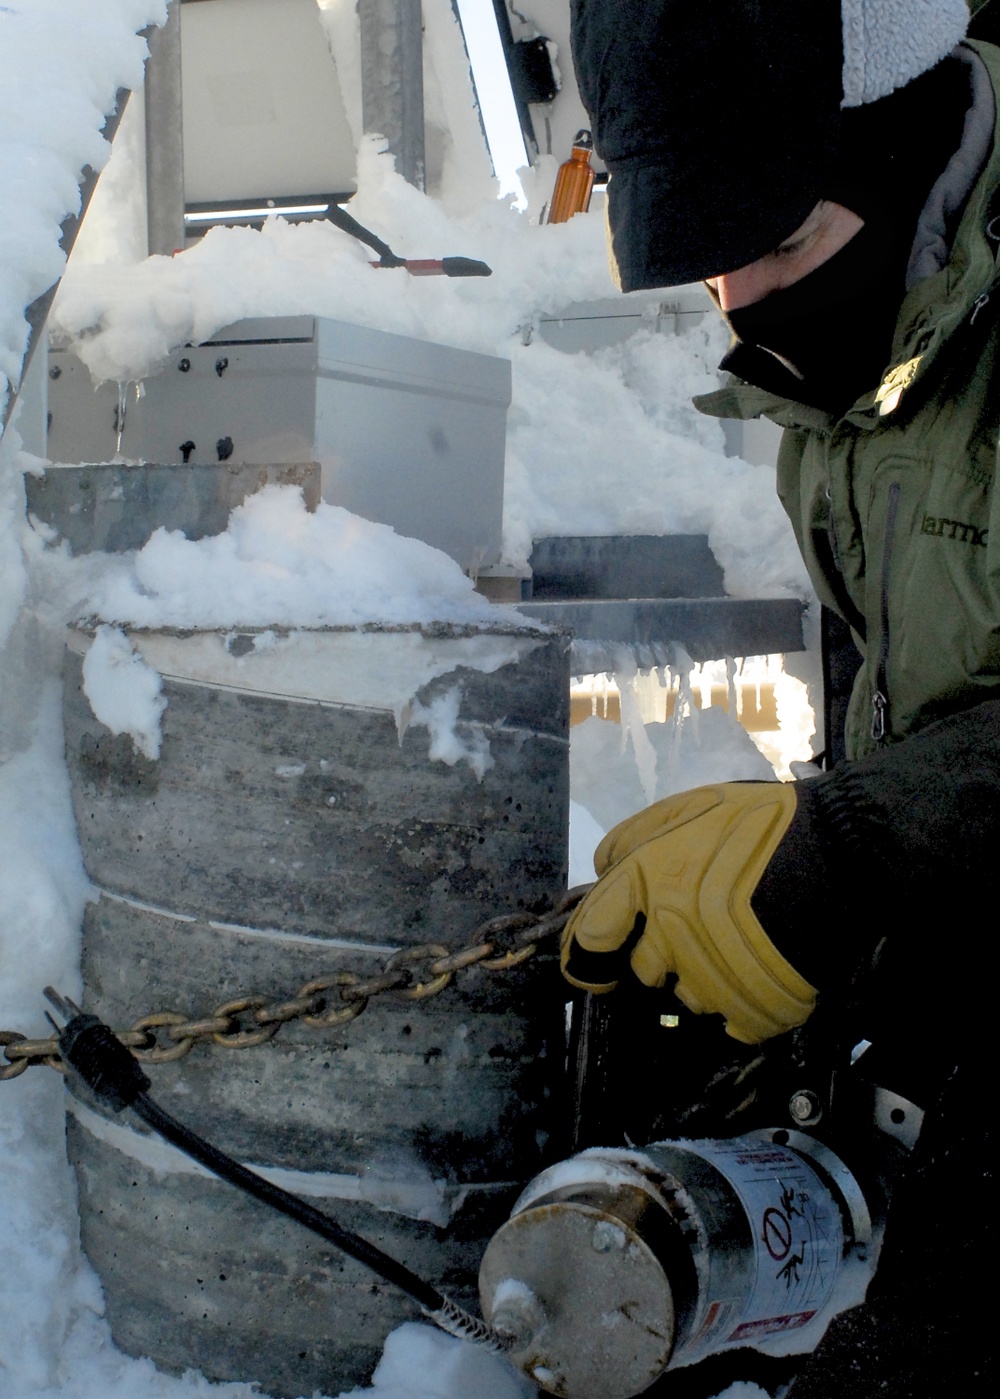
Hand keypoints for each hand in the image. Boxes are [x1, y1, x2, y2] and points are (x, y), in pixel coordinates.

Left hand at [561, 783, 815, 1043]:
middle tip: (696, 929)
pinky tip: (758, 975)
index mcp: (647, 886)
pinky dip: (739, 1006)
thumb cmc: (762, 823)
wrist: (843, 851)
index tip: (601, 955)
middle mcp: (669, 938)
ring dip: (701, 979)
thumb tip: (601, 871)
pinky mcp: (752, 1010)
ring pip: (686, 997)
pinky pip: (728, 1024)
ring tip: (738, 946)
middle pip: (641, 971)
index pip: (589, 942)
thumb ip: (633, 840)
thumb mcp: (689, 807)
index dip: (589, 952)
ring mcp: (710, 980)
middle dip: (658, 955)